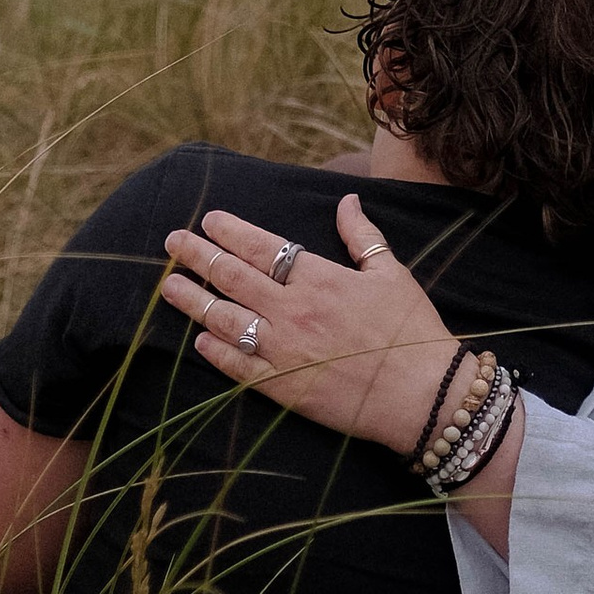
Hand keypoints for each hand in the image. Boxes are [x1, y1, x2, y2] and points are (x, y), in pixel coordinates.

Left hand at [159, 195, 460, 457]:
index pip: (262, 247)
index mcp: (320, 278)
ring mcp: (284, 350)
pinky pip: (238, 366)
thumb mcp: (392, 273)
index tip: (208, 220)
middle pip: (233, 277)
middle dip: (198, 257)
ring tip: (170, 287)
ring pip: (225, 319)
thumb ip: (363, 236)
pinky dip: (215, 351)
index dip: (231, 232)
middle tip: (172, 243)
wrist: (423, 394)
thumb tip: (348, 199)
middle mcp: (294, 311)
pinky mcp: (284, 387)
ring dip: (194, 301)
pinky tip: (199, 340)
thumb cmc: (412, 330)